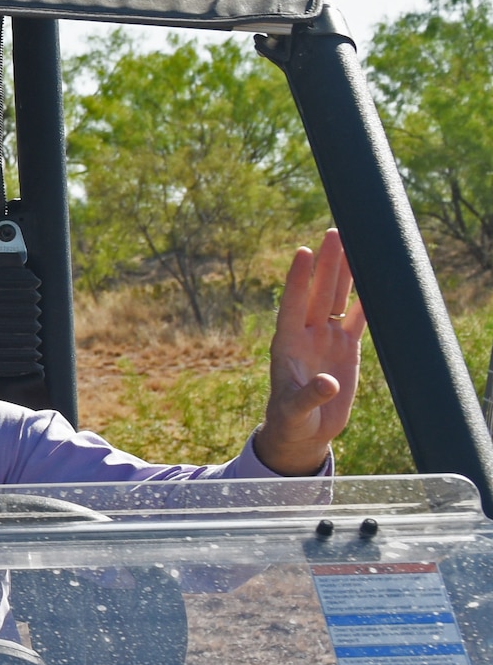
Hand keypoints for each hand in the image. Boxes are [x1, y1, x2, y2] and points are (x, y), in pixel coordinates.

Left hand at [256, 228, 365, 476]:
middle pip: (319, 293)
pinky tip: (376, 279)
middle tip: (335, 233)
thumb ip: (309, 397)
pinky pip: (358, 318)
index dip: (298, 280)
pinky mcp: (346, 348)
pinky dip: (367, 300)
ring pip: (337, 299)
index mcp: (287, 344)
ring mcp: (326, 338)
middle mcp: (307, 335)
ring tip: (353, 243)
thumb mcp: (296, 411)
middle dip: (327, 265)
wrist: (303, 431)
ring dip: (345, 273)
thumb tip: (328, 384)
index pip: (293, 305)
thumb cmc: (291, 421)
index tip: (303, 252)